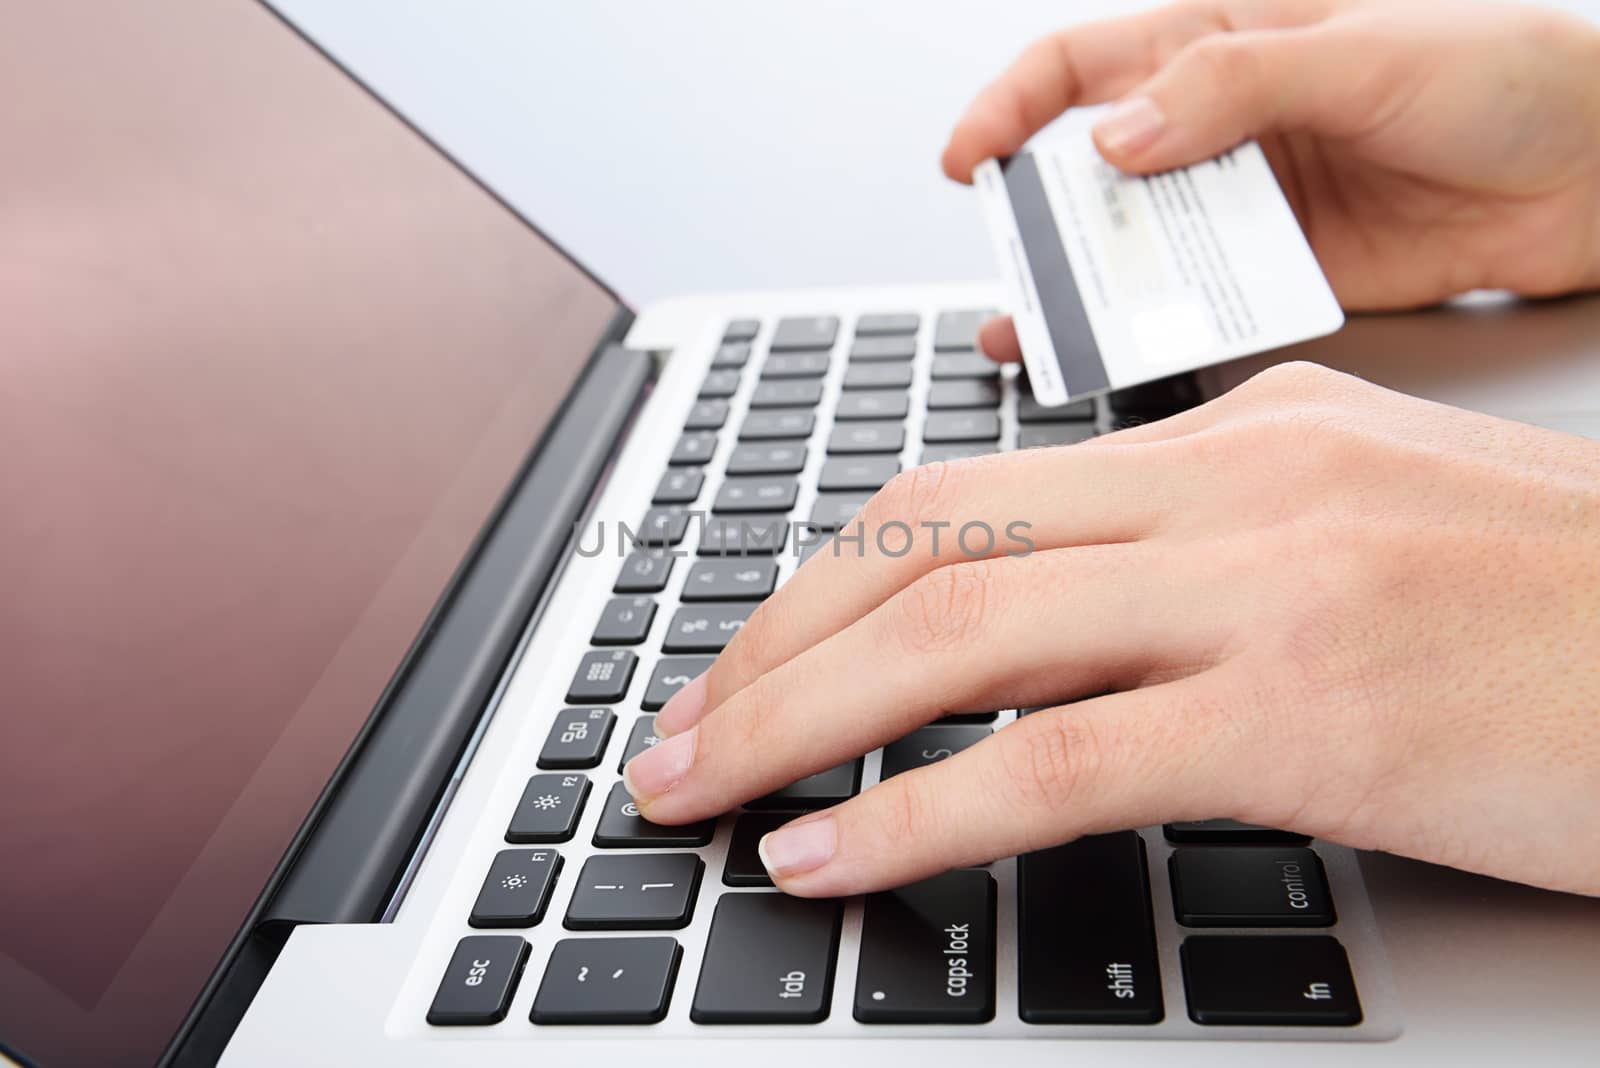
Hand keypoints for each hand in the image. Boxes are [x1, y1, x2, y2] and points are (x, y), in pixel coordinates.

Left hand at [623, 362, 1599, 896]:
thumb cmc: (1559, 614)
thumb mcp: (1358, 527)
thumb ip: (1198, 551)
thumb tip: (1049, 623)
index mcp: (1237, 436)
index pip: (965, 489)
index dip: (823, 582)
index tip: (749, 659)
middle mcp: (1232, 485)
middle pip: (923, 547)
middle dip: (766, 650)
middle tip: (677, 731)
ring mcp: (1265, 589)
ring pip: (956, 635)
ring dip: (793, 724)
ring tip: (698, 792)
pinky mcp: (1306, 714)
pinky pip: (1053, 763)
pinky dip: (912, 816)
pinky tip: (828, 857)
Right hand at [940, 0, 1599, 360]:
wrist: (1592, 173)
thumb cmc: (1504, 71)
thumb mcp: (1366, 50)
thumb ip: (1237, 84)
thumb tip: (1118, 134)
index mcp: (1224, 37)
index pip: (1084, 63)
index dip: (1013, 108)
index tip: (970, 163)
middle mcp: (1219, 124)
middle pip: (1091, 170)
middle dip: (1039, 218)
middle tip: (1017, 265)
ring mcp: (1244, 205)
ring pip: (1134, 247)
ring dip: (1084, 288)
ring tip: (1044, 329)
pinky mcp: (1277, 276)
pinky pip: (1196, 305)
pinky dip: (1151, 331)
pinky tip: (1121, 351)